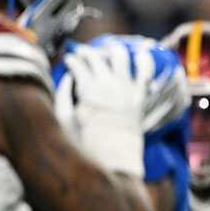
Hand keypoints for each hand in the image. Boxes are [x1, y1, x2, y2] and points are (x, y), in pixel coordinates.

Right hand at [62, 41, 153, 177]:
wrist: (115, 158)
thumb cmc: (86, 143)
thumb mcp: (65, 120)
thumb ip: (63, 95)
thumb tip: (69, 78)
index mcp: (87, 90)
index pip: (77, 64)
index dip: (71, 60)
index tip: (69, 61)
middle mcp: (108, 85)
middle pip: (96, 56)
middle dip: (87, 52)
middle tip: (84, 55)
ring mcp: (126, 89)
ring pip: (121, 56)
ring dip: (113, 51)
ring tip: (110, 53)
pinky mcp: (139, 97)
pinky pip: (146, 73)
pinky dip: (145, 61)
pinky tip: (141, 56)